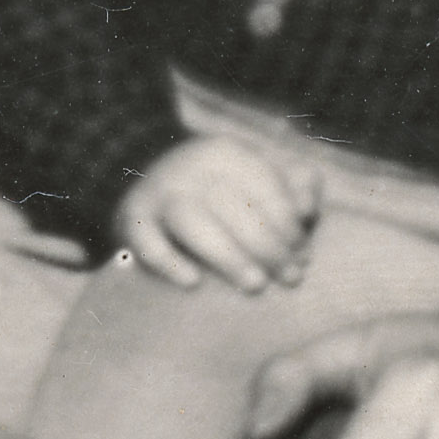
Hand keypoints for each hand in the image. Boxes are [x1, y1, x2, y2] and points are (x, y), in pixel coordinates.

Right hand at [116, 133, 321, 293]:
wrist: (146, 179)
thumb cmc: (221, 190)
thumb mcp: (256, 175)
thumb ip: (293, 186)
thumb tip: (308, 207)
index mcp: (225, 152)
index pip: (264, 185)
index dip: (289, 223)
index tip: (304, 256)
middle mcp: (189, 167)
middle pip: (233, 205)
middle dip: (269, 246)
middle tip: (290, 278)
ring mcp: (157, 193)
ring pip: (193, 221)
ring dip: (229, 256)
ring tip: (256, 285)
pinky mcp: (130, 220)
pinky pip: (145, 240)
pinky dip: (168, 262)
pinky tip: (193, 283)